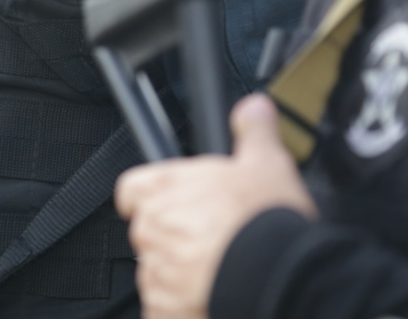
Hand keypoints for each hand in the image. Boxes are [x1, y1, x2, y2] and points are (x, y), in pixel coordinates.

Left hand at [115, 93, 317, 318]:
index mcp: (168, 187)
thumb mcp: (267, 162)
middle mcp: (155, 227)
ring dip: (178, 273)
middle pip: (149, 231)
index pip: (131, 189)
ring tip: (217, 268)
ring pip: (156, 271)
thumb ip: (253, 131)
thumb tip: (253, 108)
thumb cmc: (265, 221)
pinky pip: (164, 309)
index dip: (147, 194)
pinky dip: (181, 306)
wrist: (275, 274)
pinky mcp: (165, 310)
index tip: (166, 200)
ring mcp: (157, 272)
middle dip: (173, 236)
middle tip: (210, 237)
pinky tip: (209, 295)